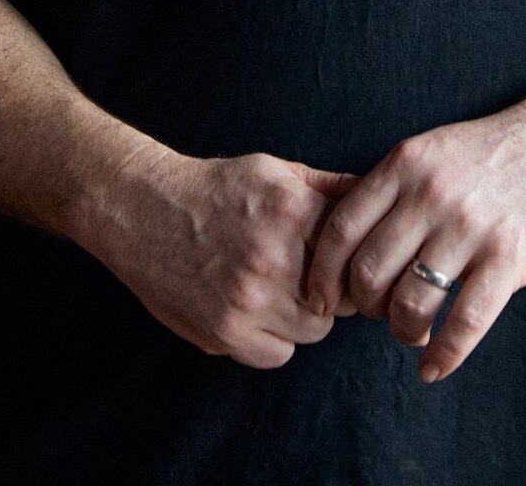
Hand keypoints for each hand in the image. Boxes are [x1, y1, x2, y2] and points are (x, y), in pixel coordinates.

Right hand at [81, 143, 362, 366]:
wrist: (144, 210)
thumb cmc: (217, 189)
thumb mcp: (277, 171)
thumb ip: (330, 188)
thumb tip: (381, 197)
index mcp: (293, 210)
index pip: (358, 253)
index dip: (356, 259)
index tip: (350, 261)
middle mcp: (274, 255)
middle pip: (342, 297)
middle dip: (335, 291)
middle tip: (314, 278)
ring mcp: (248, 298)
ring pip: (314, 329)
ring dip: (306, 316)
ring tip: (282, 291)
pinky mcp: (224, 331)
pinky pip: (278, 354)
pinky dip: (274, 339)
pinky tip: (258, 311)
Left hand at [304, 87, 525, 383]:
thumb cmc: (497, 151)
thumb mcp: (434, 150)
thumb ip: (394, 189)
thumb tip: (345, 245)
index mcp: (407, 163)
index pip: (341, 230)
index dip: (323, 275)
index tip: (323, 299)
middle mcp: (432, 192)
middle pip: (368, 272)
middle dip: (364, 307)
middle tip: (377, 313)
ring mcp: (471, 225)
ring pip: (410, 302)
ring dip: (402, 331)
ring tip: (413, 333)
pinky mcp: (509, 255)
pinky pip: (465, 321)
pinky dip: (444, 355)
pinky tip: (434, 367)